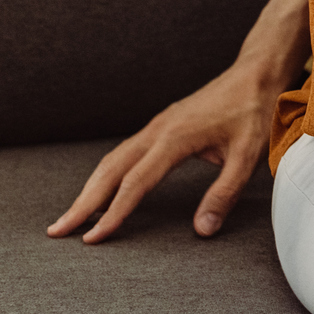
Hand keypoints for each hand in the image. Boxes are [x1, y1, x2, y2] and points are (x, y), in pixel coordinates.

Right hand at [46, 49, 294, 242]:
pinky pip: (125, 152)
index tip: (93, 238)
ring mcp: (157, 126)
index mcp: (175, 137)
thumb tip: (202, 230)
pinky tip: (103, 190)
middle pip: (111, 169)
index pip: (135, 182)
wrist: (256, 74)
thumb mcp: (247, 156)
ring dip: (91, 188)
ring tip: (72, 216)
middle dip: (84, 202)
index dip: (113, 213)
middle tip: (58, 230)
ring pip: (113, 159)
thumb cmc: (253, 112)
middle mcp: (158, 130)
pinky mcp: (162, 126)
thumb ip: (224, 193)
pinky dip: (107, 174)